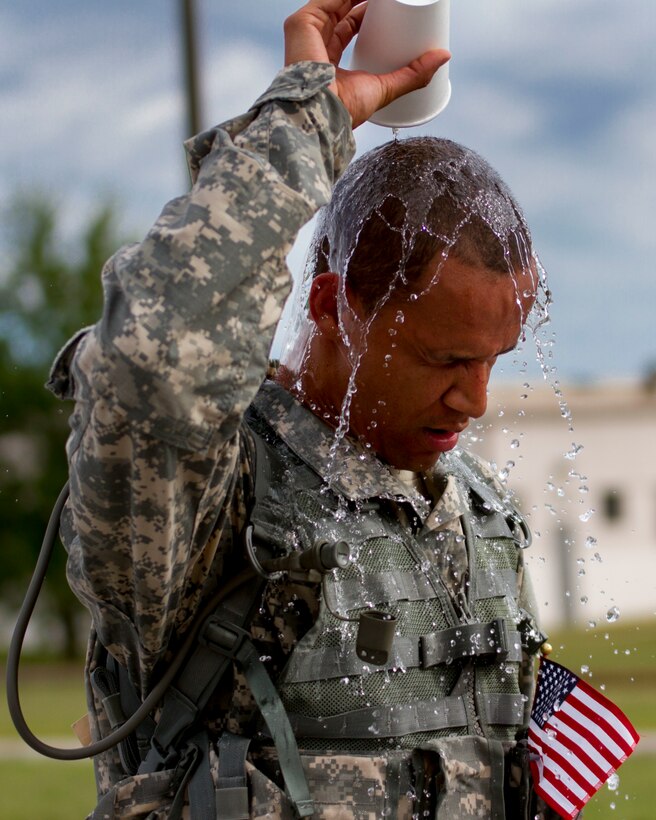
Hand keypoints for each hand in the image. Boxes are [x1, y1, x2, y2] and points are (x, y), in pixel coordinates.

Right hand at [284, 0, 449, 127]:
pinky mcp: (300, 24)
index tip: (389, 6)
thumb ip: (412, 75)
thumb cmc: (344, 110)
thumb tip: (443, 57)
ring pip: (336, 0)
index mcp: (329, 61)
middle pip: (343, 9)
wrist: (322, 115)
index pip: (348, 26)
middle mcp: (314, 45)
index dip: (367, 13)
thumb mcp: (385, 89)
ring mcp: (306, 33)